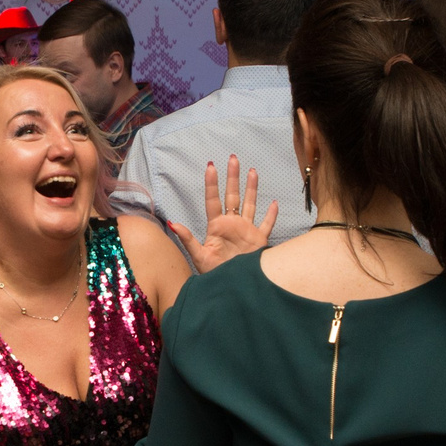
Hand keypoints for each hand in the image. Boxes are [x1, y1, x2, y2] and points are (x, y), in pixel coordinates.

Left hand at [167, 155, 276, 272]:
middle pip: (232, 196)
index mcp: (216, 227)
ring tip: (252, 170)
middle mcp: (232, 225)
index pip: (213, 200)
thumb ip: (187, 239)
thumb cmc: (214, 274)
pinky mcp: (259, 240)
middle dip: (232, 177)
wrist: (233, 288)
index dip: (212, 183)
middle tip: (233, 158)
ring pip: (250, 204)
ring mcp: (246, 231)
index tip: (210, 166)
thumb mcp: (198, 256)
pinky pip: (267, 224)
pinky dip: (271, 214)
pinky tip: (274, 202)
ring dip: (251, 188)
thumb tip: (171, 223)